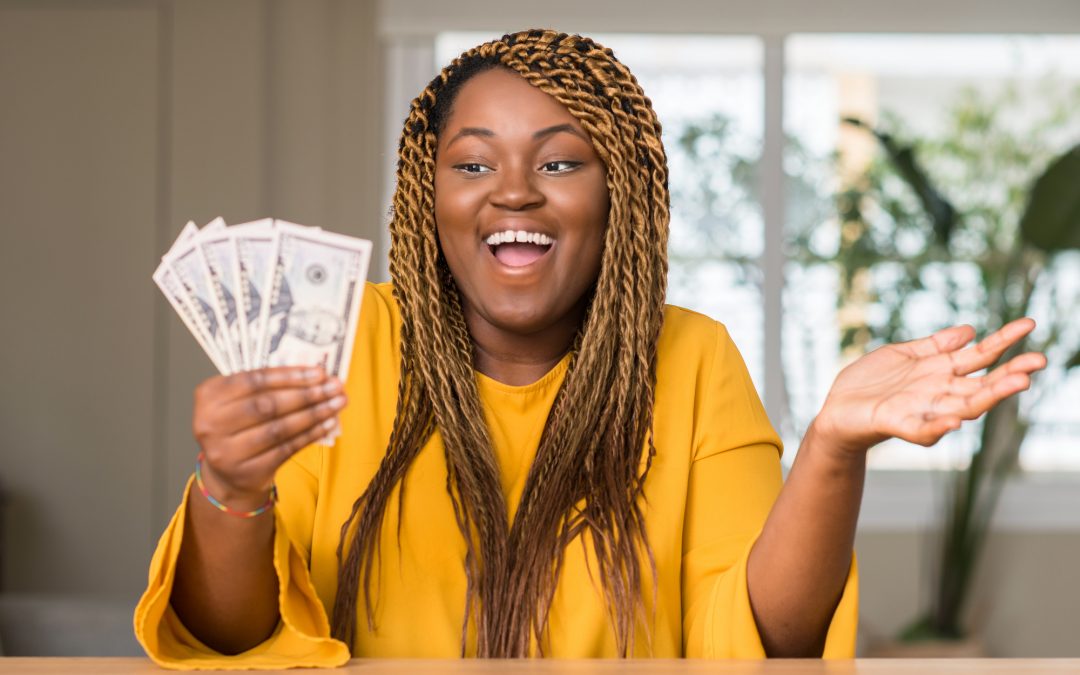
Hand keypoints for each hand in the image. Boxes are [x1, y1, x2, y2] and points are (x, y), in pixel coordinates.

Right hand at [192, 366, 346, 507]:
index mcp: (209, 396)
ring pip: (279, 429)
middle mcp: (211, 424)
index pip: (253, 380)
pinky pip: (286, 449)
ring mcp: (227, 452)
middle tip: (335, 387)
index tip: (319, 372)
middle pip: (267, 405)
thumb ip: (269, 386)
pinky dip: (310, 434)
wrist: (227, 474)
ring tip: (337, 403)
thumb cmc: (239, 425)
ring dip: (314, 414)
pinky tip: (328, 424)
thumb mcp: (241, 401)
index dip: (290, 376)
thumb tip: (316, 374)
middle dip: (306, 395)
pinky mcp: (247, 472)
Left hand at [813, 318, 1046, 456]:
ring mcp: (922, 410)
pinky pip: (922, 429)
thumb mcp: (903, 354)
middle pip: (982, 384)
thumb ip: (935, 346)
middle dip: (1010, 374)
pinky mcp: (898, 424)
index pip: (981, 355)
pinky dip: (938, 427)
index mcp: (941, 372)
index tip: (1029, 323)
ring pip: (964, 406)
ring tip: (1016, 384)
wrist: (837, 410)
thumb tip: (970, 330)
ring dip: (989, 397)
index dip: (1004, 340)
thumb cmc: (871, 383)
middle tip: (1039, 362)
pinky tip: (954, 420)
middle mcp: (939, 392)